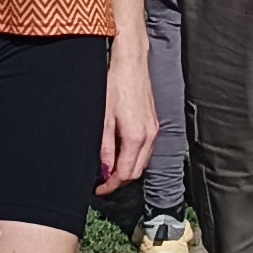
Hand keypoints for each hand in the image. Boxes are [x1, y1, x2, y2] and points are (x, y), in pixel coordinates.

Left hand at [100, 46, 157, 190]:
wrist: (131, 64)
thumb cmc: (115, 84)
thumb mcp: (104, 119)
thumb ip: (105, 148)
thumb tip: (104, 170)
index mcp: (136, 137)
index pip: (125, 173)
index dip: (110, 185)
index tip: (98, 189)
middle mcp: (149, 136)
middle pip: (136, 172)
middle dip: (119, 180)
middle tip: (101, 181)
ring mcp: (154, 130)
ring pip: (142, 162)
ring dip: (126, 169)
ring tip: (108, 167)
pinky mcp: (153, 124)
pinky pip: (145, 150)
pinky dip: (133, 156)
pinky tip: (120, 151)